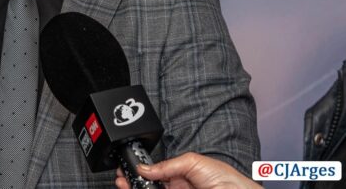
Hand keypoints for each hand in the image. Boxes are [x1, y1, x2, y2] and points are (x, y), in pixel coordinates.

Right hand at [114, 152, 259, 188]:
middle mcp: (177, 187)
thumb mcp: (193, 162)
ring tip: (124, 185)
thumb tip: (145, 167)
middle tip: (121, 179)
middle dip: (133, 180)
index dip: (139, 169)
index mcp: (181, 173)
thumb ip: (167, 165)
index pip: (154, 172)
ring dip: (136, 188)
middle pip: (149, 184)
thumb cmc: (226, 180)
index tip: (127, 168)